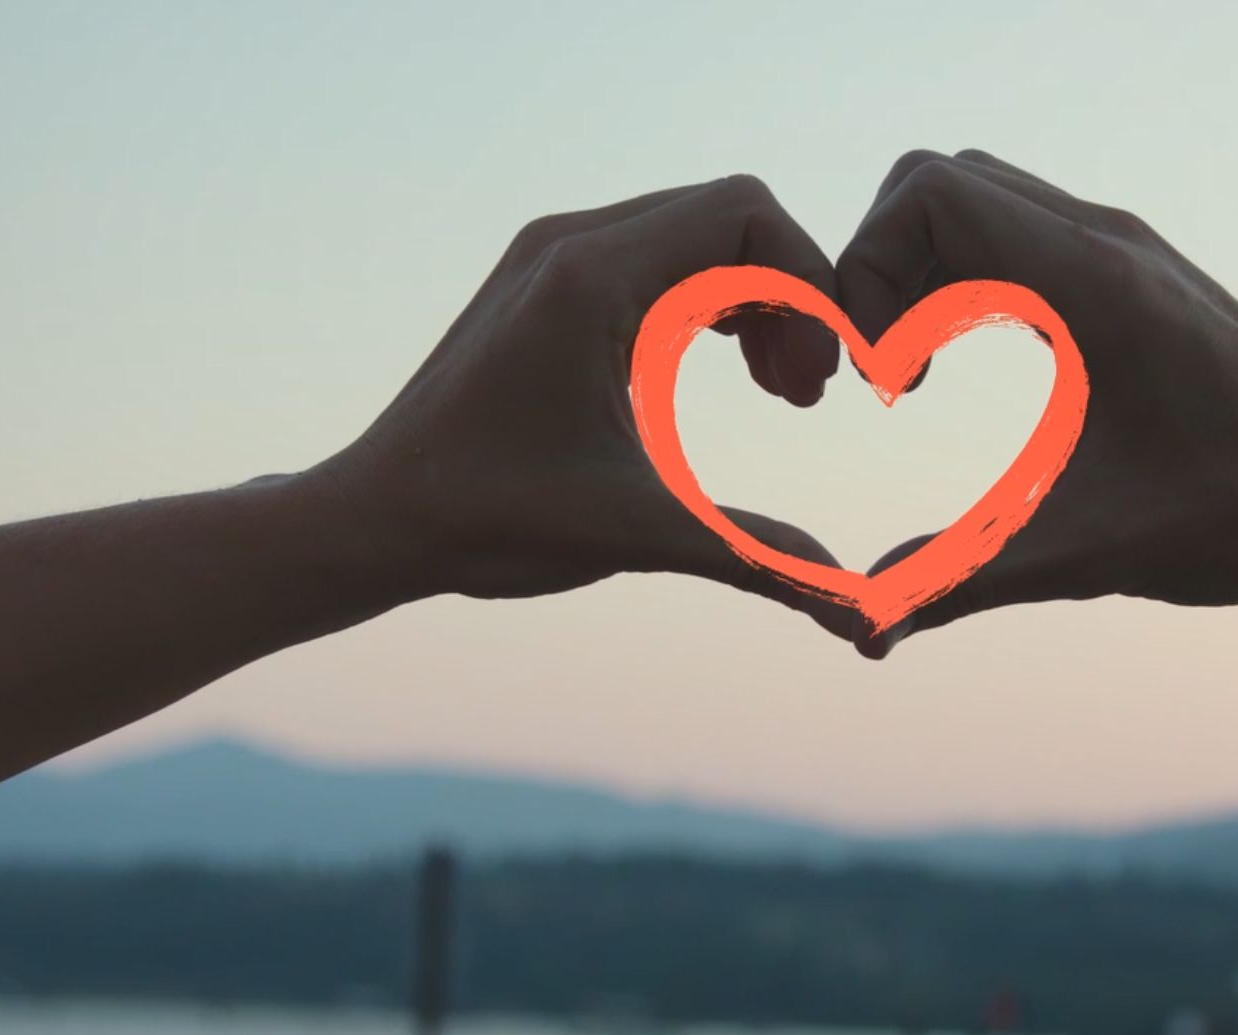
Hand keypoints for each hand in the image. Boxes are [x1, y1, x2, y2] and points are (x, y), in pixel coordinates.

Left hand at [308, 176, 852, 634]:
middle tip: (807, 398)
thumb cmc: (488, 522)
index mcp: (591, 279)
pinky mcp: (544, 282)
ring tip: (785, 394)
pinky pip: (659, 258)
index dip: (812, 286)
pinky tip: (731, 376)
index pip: (746, 215)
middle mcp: (570, 244)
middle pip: (732, 216)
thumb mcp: (638, 534)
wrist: (375, 520)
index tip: (831, 378)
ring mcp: (552, 256)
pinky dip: (711, 304)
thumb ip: (758, 556)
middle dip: (792, 299)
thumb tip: (861, 617)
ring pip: (698, 234)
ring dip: (756, 302)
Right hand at [837, 150, 1237, 656]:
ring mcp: (1118, 247)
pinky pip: (1013, 233)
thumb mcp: (1090, 551)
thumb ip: (965, 578)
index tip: (884, 375)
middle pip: (936, 186)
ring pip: (973, 201)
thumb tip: (867, 632)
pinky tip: (958, 360)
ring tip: (913, 373)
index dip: (869, 271)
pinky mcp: (1128, 272)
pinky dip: (962, 278)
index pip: (930, 196)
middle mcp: (1101, 239)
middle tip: (886, 373)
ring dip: (919, 272)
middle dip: (880, 269)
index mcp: (1088, 280)